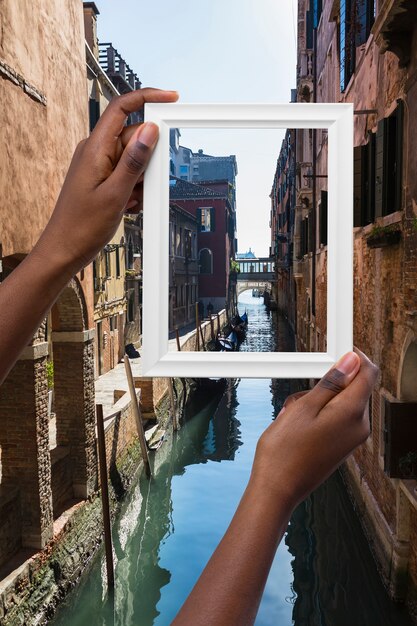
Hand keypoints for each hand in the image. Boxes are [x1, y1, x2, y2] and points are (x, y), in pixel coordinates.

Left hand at [33, 87, 177, 274]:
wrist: (65, 249)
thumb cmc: (81, 226)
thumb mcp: (116, 194)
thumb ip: (135, 161)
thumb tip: (150, 130)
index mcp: (95, 148)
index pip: (122, 108)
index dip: (148, 97)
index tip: (171, 98)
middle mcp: (95, 152)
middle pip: (134, 138)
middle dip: (148, 160)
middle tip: (146, 184)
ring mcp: (98, 165)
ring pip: (133, 160)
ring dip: (141, 180)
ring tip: (130, 202)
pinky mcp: (102, 179)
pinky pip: (127, 175)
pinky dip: (134, 189)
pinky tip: (127, 206)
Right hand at [251, 348, 378, 507]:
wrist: (277, 489)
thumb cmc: (284, 452)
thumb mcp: (303, 408)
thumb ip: (331, 383)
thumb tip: (352, 361)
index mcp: (352, 414)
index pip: (368, 373)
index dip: (353, 358)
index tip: (333, 355)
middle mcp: (359, 426)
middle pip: (351, 387)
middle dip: (325, 384)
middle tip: (299, 399)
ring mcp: (352, 438)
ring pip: (339, 402)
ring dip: (316, 400)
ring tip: (292, 416)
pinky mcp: (342, 445)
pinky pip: (335, 417)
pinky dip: (317, 415)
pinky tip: (297, 426)